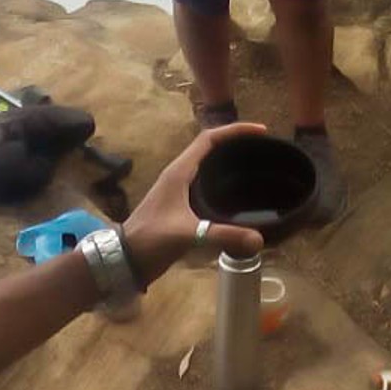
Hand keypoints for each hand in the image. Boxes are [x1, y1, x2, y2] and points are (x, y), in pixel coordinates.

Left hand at [122, 123, 266, 285]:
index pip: (209, 139)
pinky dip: (223, 180)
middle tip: (264, 149)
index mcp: (180, 171)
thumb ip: (222, 235)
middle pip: (210, 147)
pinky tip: (237, 195)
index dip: (235, 130)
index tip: (261, 131)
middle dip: (236, 142)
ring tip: (255, 166)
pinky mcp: (181, 204)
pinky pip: (206, 183)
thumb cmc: (152, 238)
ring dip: (229, 160)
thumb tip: (259, 238)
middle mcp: (180, 174)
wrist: (126, 259)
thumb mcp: (187, 234)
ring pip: (208, 165)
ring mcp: (179, 189)